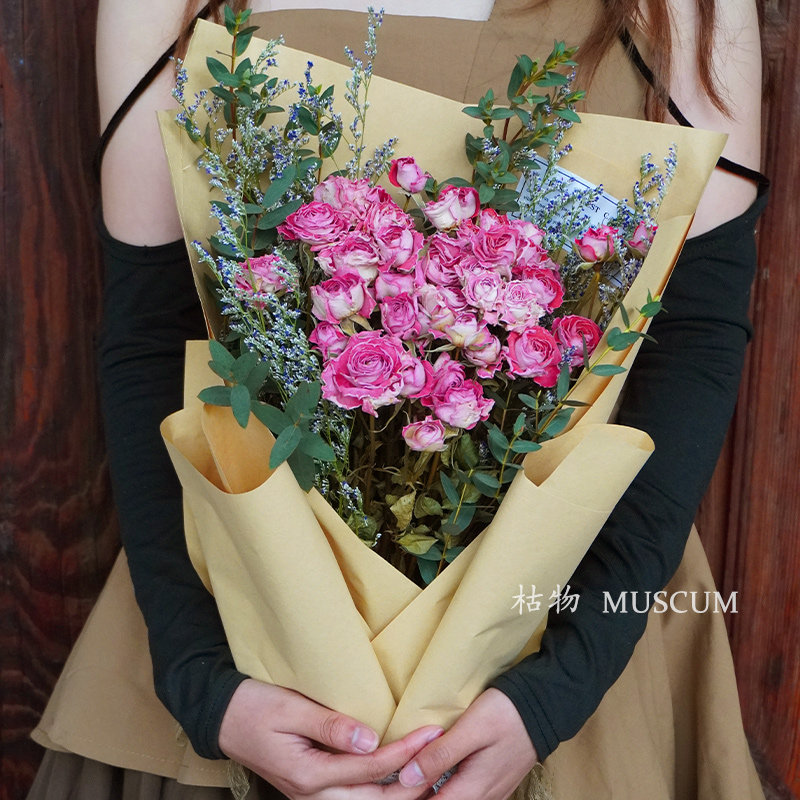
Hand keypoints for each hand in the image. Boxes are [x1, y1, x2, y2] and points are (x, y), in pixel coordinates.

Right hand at [218, 678, 443, 798]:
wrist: (222, 717)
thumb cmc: (254, 706)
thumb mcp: (291, 708)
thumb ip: (330, 725)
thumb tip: (371, 739)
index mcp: (308, 774)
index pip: (370, 767)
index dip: (405, 752)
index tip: (431, 733)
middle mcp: (312, 795)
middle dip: (412, 783)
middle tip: (442, 759)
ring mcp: (311, 797)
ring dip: (399, 793)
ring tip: (429, 774)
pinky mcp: (312, 790)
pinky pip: (354, 797)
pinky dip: (379, 790)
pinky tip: (398, 779)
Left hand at [397, 689, 537, 799]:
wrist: (544, 706)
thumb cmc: (506, 713)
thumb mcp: (470, 728)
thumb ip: (440, 755)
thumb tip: (407, 778)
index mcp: (473, 789)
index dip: (410, 795)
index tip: (395, 781)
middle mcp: (483, 798)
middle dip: (420, 791)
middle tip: (402, 773)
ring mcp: (492, 793)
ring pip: (454, 799)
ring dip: (433, 789)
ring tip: (416, 770)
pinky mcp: (496, 783)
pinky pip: (467, 794)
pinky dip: (448, 786)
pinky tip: (438, 770)